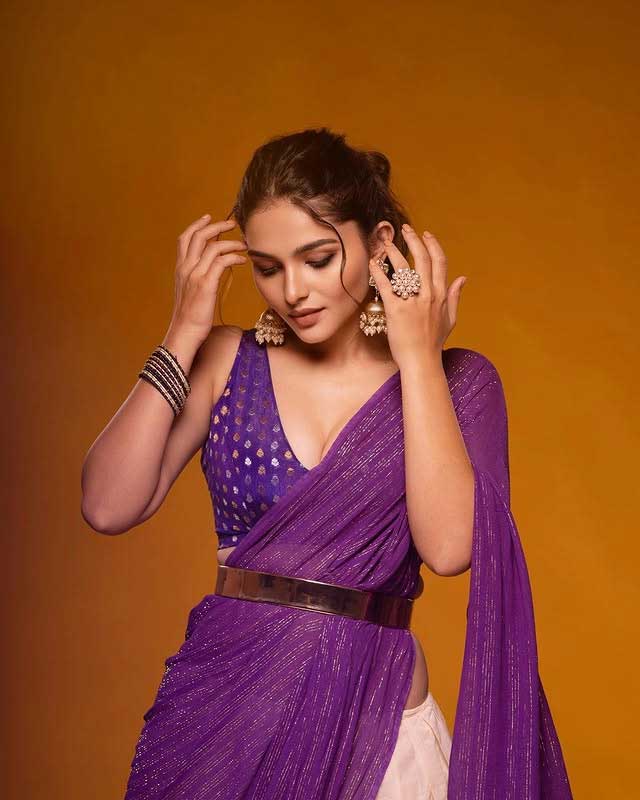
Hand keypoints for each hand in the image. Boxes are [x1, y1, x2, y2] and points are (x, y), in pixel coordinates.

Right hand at [169, 214, 247, 341]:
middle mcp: (185, 268)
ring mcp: (195, 275)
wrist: (184, 332)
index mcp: (180, 269)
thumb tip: (210, 269)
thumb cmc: (190, 317)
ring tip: (244, 245)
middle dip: (217, 226)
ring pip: (213, 246)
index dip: (197, 225)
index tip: (209, 217)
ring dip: (231, 242)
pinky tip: (242, 261)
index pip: (185, 238)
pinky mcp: (206, 284)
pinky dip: (234, 257)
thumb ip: (196, 278)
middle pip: (199, 236)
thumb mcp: (189, 293)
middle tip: (232, 224)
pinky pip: (221, 261)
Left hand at [368, 224, 466, 365]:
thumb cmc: (433, 343)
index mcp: (441, 295)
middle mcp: (428, 296)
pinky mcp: (396, 311)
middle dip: (414, 240)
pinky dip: (379, 273)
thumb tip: (463, 278)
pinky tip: (373, 263)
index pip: (440, 263)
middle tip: (405, 229)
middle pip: (422, 260)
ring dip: (394, 252)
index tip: (426, 234)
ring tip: (385, 243)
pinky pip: (386, 287)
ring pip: (404, 270)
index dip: (433, 245)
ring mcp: (412, 303)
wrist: (421, 362)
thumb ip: (454, 296)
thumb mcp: (450, 319)